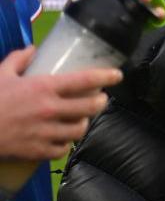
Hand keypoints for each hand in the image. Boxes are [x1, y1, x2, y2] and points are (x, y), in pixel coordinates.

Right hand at [0, 47, 121, 159]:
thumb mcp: (1, 74)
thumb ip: (19, 59)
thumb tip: (33, 49)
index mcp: (44, 88)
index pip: (85, 80)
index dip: (106, 77)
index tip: (118, 75)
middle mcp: (50, 110)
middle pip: (90, 107)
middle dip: (100, 102)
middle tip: (99, 99)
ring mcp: (46, 132)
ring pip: (80, 129)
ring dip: (83, 123)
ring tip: (81, 119)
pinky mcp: (38, 151)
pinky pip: (63, 149)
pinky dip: (65, 144)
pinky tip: (63, 139)